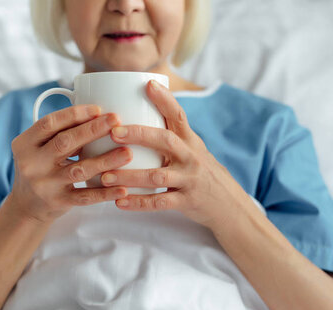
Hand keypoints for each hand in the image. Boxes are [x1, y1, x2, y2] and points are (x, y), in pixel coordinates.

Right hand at [7, 105, 132, 223]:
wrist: (26, 208)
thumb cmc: (38, 170)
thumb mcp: (37, 149)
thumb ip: (58, 134)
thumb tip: (95, 116)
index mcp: (25, 144)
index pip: (50, 123)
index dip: (74, 114)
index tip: (98, 109)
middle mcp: (32, 164)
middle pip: (65, 142)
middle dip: (93, 129)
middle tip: (116, 120)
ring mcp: (45, 185)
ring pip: (79, 170)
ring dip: (105, 160)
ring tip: (127, 153)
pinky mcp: (58, 202)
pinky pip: (86, 196)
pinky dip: (105, 193)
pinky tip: (122, 188)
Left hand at [101, 80, 250, 231]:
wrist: (227, 203)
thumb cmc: (200, 172)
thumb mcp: (192, 150)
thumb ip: (170, 136)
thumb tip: (139, 112)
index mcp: (190, 141)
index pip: (179, 115)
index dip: (165, 99)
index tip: (148, 84)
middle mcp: (191, 157)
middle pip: (165, 141)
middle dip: (139, 134)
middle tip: (114, 132)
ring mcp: (190, 180)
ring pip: (157, 176)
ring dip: (130, 176)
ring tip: (105, 176)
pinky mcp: (187, 201)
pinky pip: (160, 203)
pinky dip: (139, 203)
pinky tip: (120, 202)